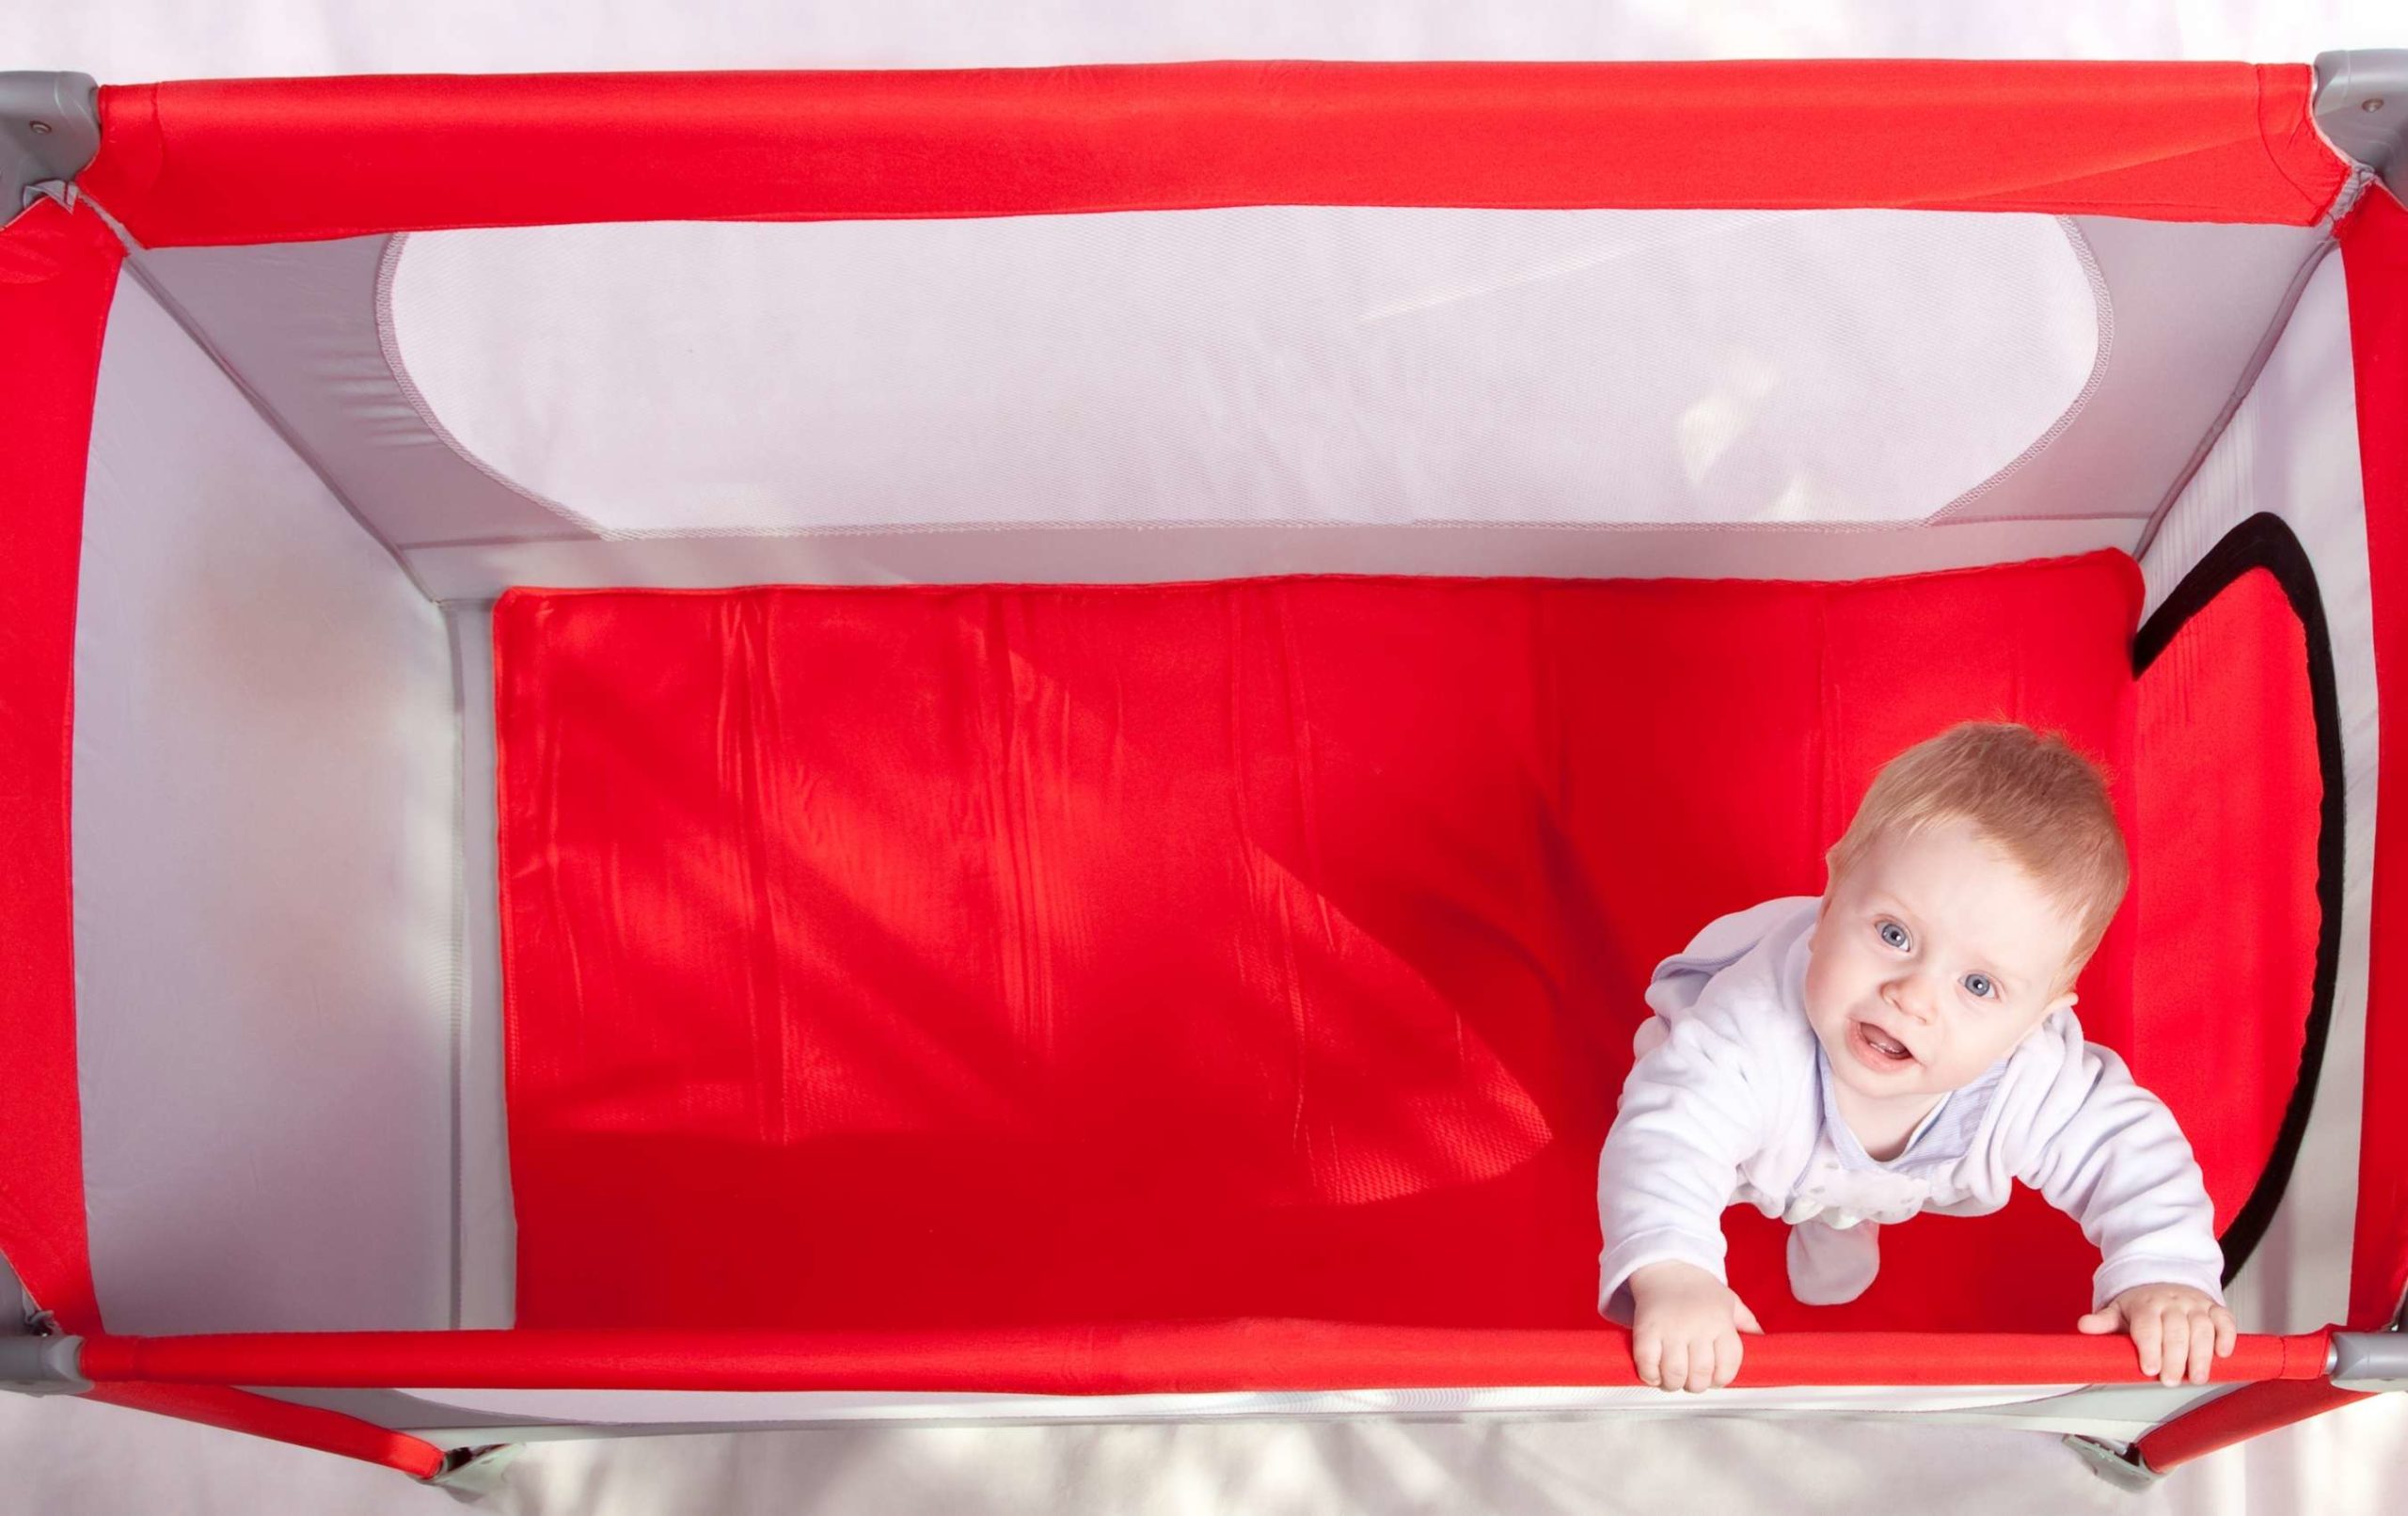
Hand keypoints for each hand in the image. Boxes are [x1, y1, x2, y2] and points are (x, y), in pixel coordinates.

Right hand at [1627, 1260, 1763, 1392]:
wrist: (1665, 1266)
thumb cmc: (1698, 1289)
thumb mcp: (1729, 1302)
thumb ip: (1747, 1323)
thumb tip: (1763, 1342)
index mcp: (1721, 1322)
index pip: (1728, 1365)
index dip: (1722, 1379)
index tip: (1714, 1380)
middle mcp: (1698, 1327)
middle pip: (1700, 1374)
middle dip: (1696, 1385)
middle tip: (1691, 1381)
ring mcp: (1671, 1329)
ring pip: (1675, 1373)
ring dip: (1673, 1384)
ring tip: (1672, 1380)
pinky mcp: (1646, 1330)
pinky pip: (1647, 1364)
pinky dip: (1650, 1375)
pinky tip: (1654, 1373)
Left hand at [2077, 1285, 2236, 1386]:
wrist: (2164, 1279)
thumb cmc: (2141, 1305)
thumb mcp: (2118, 1311)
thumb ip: (2103, 1322)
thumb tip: (2084, 1325)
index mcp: (2146, 1305)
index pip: (2148, 1326)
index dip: (2149, 1348)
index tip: (2149, 1369)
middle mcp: (2172, 1303)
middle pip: (2176, 1330)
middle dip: (2174, 1357)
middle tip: (2171, 1380)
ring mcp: (2195, 1305)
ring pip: (2202, 1328)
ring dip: (2201, 1354)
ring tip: (2197, 1377)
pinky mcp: (2214, 1308)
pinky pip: (2225, 1320)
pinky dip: (2226, 1336)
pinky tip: (2223, 1354)